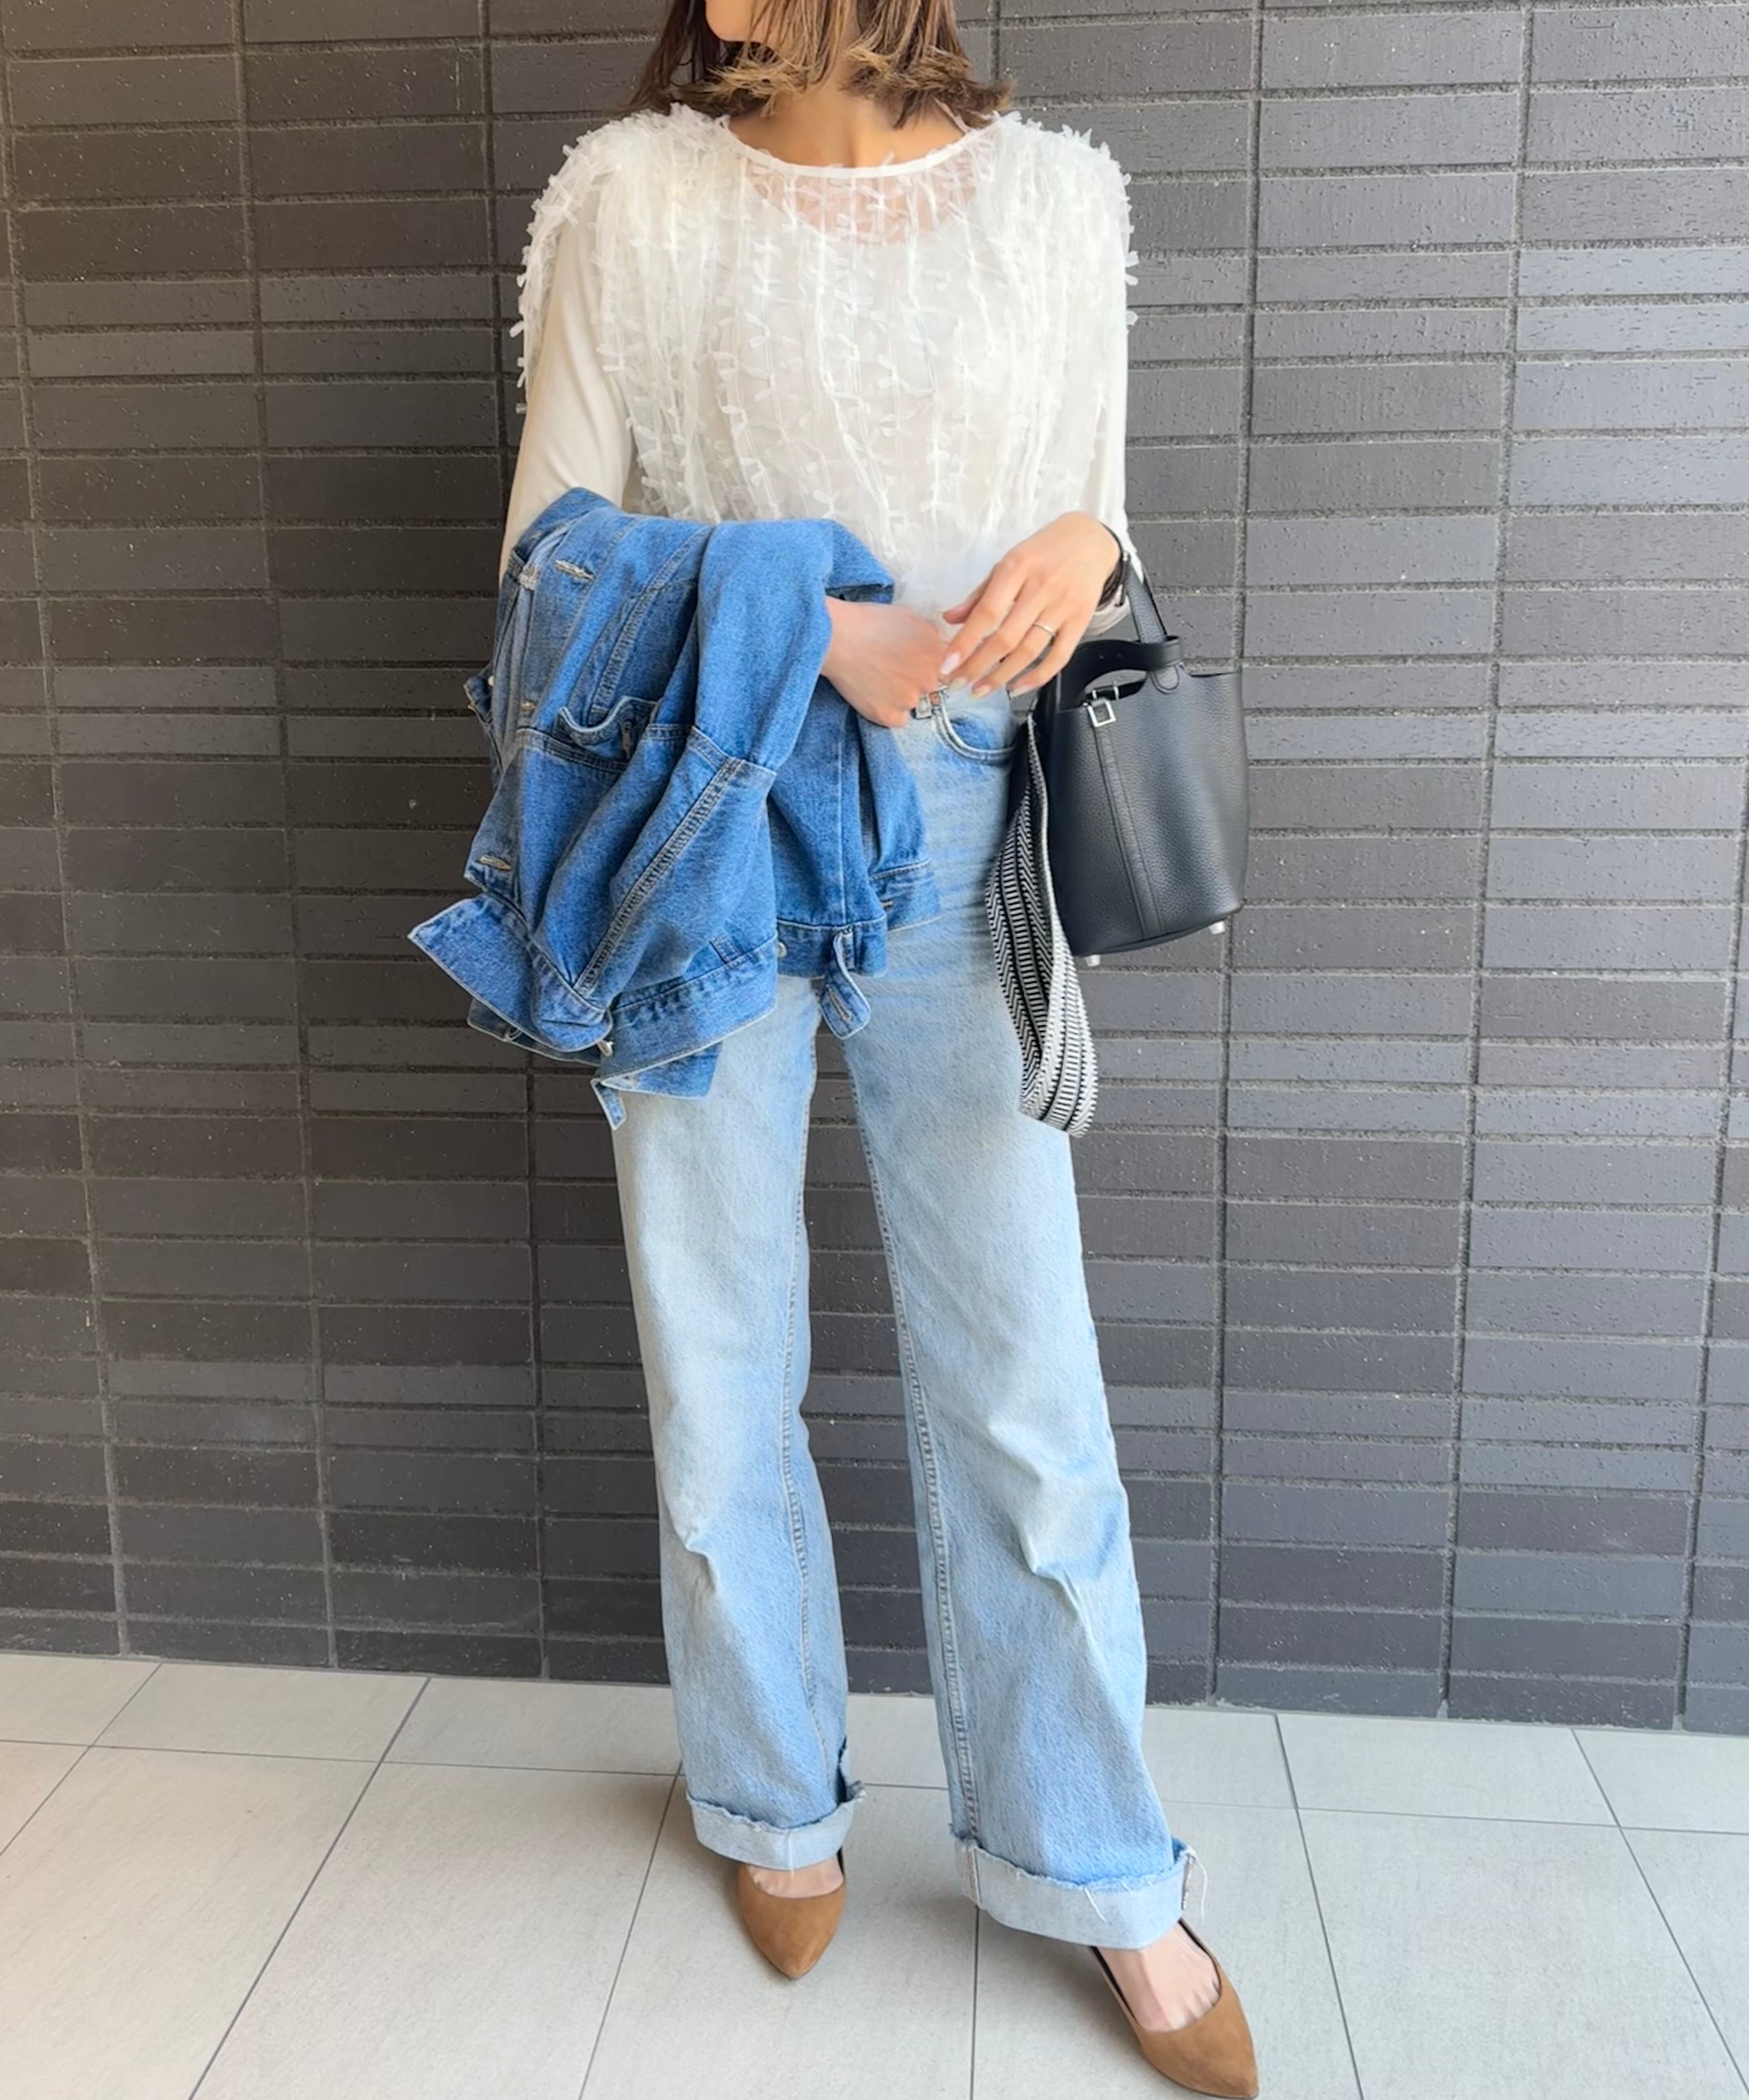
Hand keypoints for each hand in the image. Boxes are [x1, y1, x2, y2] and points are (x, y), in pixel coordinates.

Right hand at [820, 597, 951, 728]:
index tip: (912, 663)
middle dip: (915, 680)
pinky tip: (873, 693)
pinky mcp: (890, 716)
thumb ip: (930, 635)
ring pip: (913, 703)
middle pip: (929, 687)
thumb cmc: (869, 622)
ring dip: (900, 695)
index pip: (945, 669)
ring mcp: (909, 700)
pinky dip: (887, 710)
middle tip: (891, 668)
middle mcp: (929, 680)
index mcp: (937, 654)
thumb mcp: (910, 617)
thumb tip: (937, 646)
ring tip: (877, 677)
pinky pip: (898, 719)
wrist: (837, 637)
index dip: (927, 665)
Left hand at [935, 512, 1121, 696]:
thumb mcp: (1007, 563)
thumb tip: (950, 618)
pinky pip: (1059, 657)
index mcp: (1016, 568)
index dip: (965, 643)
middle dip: (977, 667)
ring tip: (980, 690)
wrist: (1090, 541)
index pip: (987, 612)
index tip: (947, 665)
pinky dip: (1037, 677)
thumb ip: (979, 594)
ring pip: (1029, 651)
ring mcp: (1062, 607)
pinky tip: (1017, 687)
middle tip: (958, 684)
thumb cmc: (1044, 552)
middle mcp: (1040, 588)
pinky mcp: (1081, 621)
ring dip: (1001, 676)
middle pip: (1006, 638)